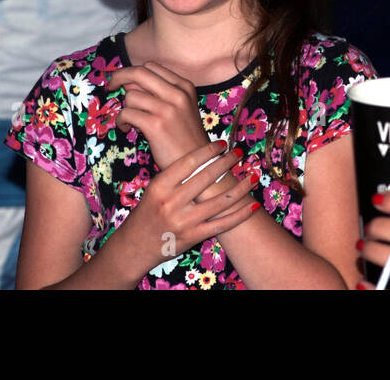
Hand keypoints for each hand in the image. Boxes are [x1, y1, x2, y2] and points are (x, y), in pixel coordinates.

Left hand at [109, 62, 211, 169]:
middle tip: (111, 86)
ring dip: (124, 108)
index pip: (152, 67)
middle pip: (139, 73)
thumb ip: (161, 93)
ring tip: (129, 121)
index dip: (134, 72)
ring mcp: (167, 109)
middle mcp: (177, 94)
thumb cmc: (185, 137)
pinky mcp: (156, 125)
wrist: (198, 164)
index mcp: (185, 86)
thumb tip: (129, 83)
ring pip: (131, 96)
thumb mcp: (181, 108)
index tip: (125, 81)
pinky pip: (127, 113)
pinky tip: (127, 129)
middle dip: (119, 76)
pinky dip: (121, 121)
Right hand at [119, 142, 260, 269]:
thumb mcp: (153, 188)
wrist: (135, 246)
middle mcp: (172, 202)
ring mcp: (184, 221)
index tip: (222, 143)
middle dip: (227, 163)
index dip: (208, 150)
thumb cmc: (147, 212)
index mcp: (160, 186)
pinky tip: (254, 205)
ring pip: (220, 202)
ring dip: (241, 187)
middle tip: (240, 153)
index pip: (188, 162)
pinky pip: (223, 224)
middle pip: (207, 178)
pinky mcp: (194, 236)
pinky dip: (241, 214)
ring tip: (253, 175)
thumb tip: (205, 156)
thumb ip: (175, 175)